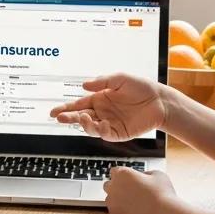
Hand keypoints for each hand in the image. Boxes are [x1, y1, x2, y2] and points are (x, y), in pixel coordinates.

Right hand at [49, 73, 167, 141]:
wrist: (160, 101)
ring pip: (90, 127)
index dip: (65, 108)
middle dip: (69, 118)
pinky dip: (100, 130)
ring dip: (84, 124)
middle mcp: (102, 112)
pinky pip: (105, 134)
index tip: (54, 112)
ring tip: (83, 118)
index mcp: (99, 99)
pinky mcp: (119, 133)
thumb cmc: (141, 88)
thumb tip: (84, 85)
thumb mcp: (120, 79)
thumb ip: (102, 82)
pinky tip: (101, 123)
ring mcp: (109, 123)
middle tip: (59, 118)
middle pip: (80, 117)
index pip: (78, 104)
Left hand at [104, 167, 176, 213]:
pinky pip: (114, 213)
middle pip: (108, 185)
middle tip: (130, 194)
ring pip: (110, 200)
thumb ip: (144, 173)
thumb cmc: (163, 194)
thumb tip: (141, 176)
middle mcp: (113, 186)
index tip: (128, 181)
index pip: (114, 172)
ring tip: (133, 205)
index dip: (122, 177)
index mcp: (122, 173)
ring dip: (118, 201)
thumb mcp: (157, 175)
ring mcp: (112, 202)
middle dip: (116, 188)